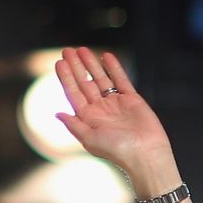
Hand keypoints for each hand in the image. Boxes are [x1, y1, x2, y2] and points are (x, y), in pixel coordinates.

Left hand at [54, 47, 175, 193]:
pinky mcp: (132, 99)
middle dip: (76, 67)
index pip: (73, 94)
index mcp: (89, 119)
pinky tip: (106, 56)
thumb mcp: (89, 139)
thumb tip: (57, 114)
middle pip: (85, 83)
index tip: (59, 62)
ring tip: (82, 49)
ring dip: (91, 64)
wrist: (145, 154)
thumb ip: (73, 124)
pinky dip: (114, 68)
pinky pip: (121, 80)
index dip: (66, 78)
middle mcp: (101, 110)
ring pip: (101, 79)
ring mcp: (116, 103)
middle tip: (67, 50)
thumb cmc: (117, 150)